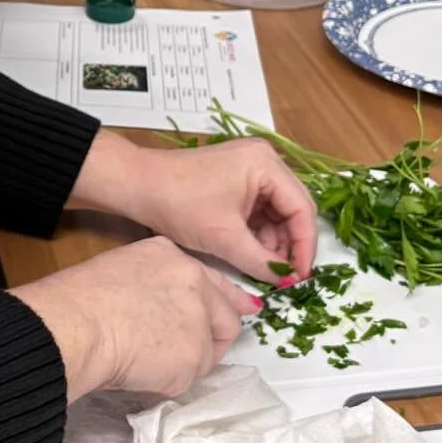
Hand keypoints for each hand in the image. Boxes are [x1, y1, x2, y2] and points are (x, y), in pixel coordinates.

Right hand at [11, 238, 257, 401]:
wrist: (75, 325)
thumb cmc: (78, 299)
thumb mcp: (120, 270)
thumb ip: (152, 285)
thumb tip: (158, 313)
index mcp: (172, 257)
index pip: (213, 281)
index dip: (227, 300)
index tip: (243, 309)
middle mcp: (195, 282)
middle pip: (226, 318)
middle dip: (214, 338)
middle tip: (189, 355)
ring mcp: (199, 321)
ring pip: (207, 354)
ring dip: (184, 363)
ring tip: (144, 362)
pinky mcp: (195, 357)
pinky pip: (186, 379)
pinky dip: (166, 383)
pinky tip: (139, 373)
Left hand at [70, 132, 317, 284]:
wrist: (136, 185)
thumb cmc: (179, 204)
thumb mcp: (224, 237)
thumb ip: (262, 262)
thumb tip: (287, 282)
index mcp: (266, 164)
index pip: (302, 209)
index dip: (305, 246)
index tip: (302, 277)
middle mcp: (264, 160)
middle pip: (293, 208)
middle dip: (290, 244)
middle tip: (287, 277)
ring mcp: (250, 168)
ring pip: (277, 211)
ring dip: (273, 241)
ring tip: (266, 269)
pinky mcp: (236, 179)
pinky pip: (259, 209)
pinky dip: (258, 232)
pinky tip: (253, 254)